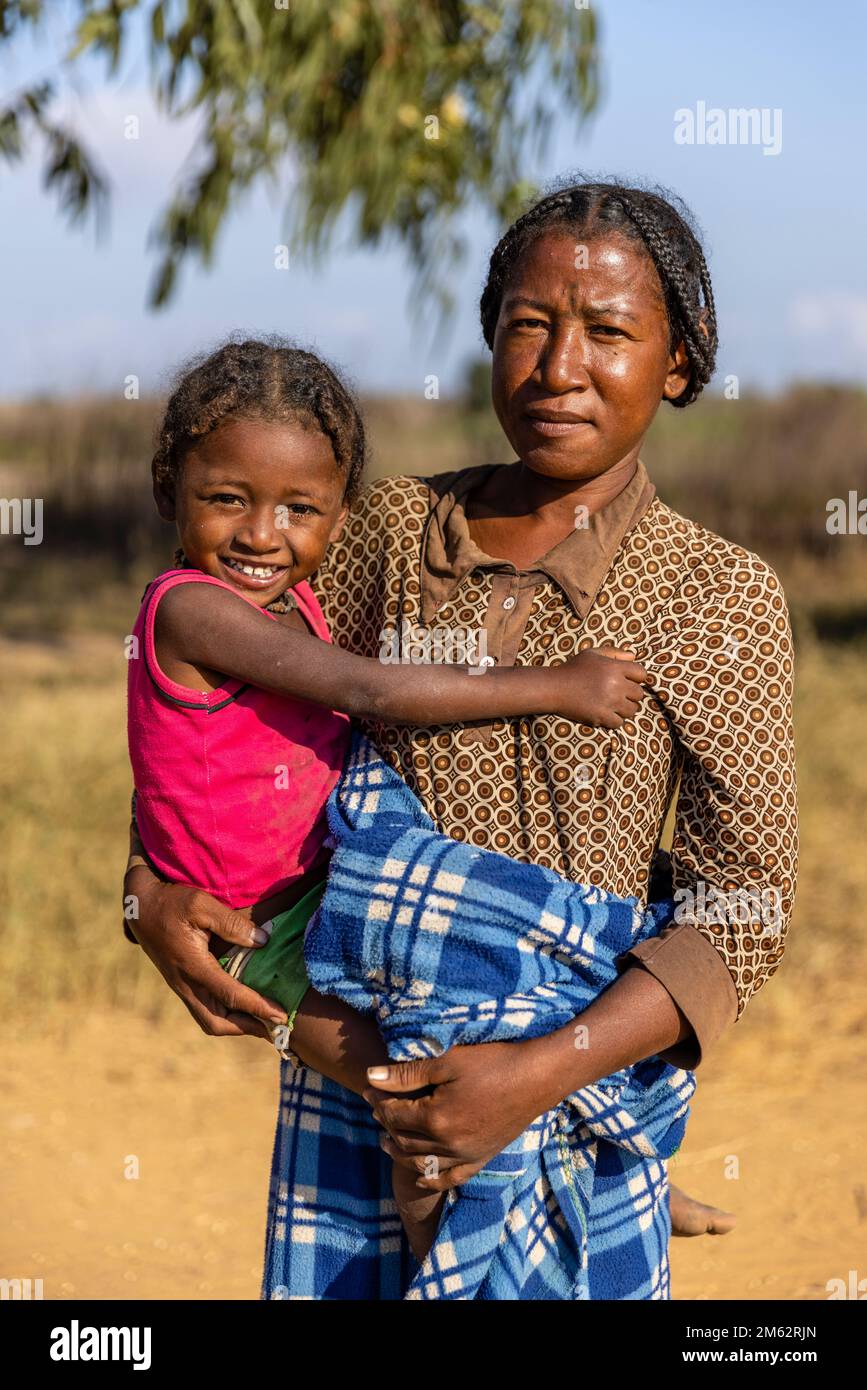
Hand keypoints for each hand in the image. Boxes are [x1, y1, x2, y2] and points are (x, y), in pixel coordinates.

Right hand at [126, 867, 288, 1039]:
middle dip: (248, 1028)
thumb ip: (232, 923)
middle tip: (277, 1026)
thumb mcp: (201, 904)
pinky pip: (204, 1010)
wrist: (140, 907)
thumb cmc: (171, 902)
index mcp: (192, 966)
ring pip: (209, 1020)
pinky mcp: (181, 984)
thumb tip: (263, 941)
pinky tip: (242, 1007)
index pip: (230, 995)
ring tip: (263, 1022)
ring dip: (237, 1025)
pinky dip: (226, 1016)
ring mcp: (181, 986)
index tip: (282, 1016)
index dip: (259, 1007)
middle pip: (217, 1022)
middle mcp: (185, 983)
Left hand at [362, 1039, 551, 1192]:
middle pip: (404, 1139)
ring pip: (421, 1162)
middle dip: (385, 1124)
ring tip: (386, 1140)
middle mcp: (448, 1144)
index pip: (394, 1114)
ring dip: (400, 1153)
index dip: (378, 1101)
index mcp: (436, 1118)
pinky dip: (432, 1179)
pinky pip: (451, 1177)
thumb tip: (370, 1077)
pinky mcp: (482, 1158)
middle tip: (375, 1108)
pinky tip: (420, 1175)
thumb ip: (407, 1074)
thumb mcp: (447, 1061)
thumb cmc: (493, 1062)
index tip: (368, 1088)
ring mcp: (466, 1155)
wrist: (537, 1078)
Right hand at [556, 645, 646, 726]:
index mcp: (614, 667)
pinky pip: (619, 722)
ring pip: (632, 710)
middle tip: (618, 695)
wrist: (553, 687)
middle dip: (630, 695)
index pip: (642, 674)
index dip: (636, 678)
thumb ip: (613, 652)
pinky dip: (613, 720)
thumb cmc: (572, 669)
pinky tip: (604, 714)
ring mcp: (609, 701)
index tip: (626, 681)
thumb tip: (633, 657)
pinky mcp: (601, 716)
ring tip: (612, 705)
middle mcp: (615, 684)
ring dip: (624, 709)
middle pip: (639, 694)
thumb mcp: (591, 654)